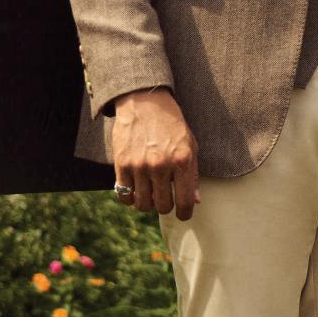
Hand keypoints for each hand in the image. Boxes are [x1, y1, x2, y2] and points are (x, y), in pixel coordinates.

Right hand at [112, 88, 199, 218]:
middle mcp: (161, 166)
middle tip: (164, 197)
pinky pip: (124, 195)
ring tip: (150, 192)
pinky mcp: (122, 164)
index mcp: (183, 161)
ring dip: (147, 202)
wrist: (145, 102)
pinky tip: (135, 189)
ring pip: (142, 203)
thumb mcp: (190, 145)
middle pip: (162, 206)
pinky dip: (129, 197)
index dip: (185, 213)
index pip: (185, 201)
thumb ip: (193, 175)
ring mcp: (140, 166)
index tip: (183, 214)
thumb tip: (195, 201)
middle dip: (165, 205)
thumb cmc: (171, 124)